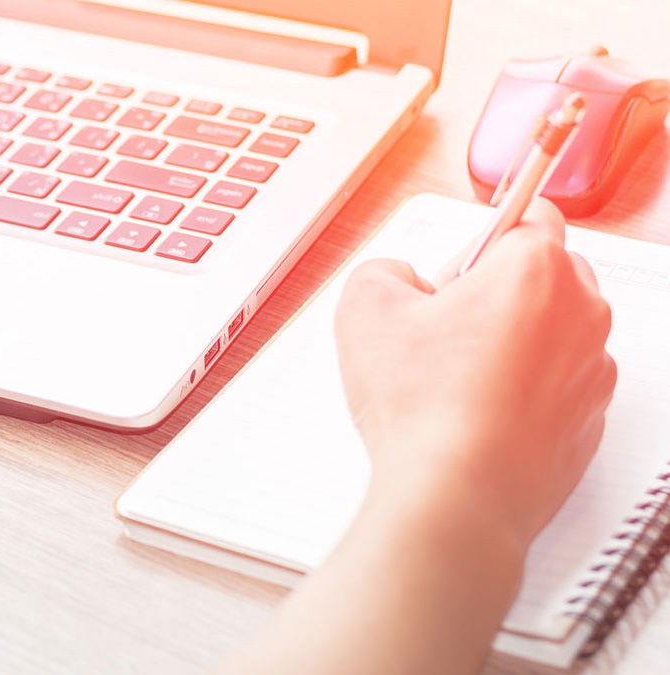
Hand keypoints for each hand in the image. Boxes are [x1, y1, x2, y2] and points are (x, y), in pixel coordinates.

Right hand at [333, 199, 616, 549]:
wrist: (456, 498)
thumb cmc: (424, 409)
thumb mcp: (364, 308)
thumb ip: (384, 269)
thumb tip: (400, 279)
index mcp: (535, 269)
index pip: (531, 212)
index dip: (483, 233)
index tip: (465, 254)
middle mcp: (580, 313)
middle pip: (543, 274)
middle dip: (495, 289)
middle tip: (441, 326)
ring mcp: (592, 371)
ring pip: (550, 331)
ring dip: (510, 341)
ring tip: (452, 380)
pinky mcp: (589, 420)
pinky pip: (554, 385)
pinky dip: (521, 391)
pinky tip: (473, 415)